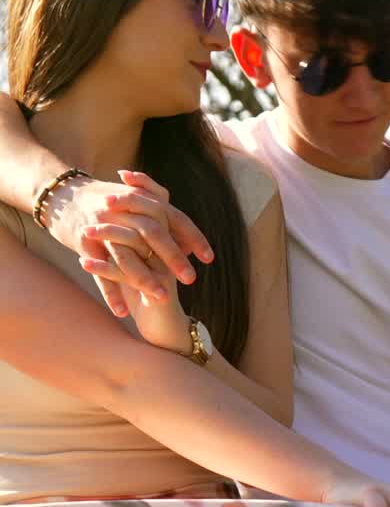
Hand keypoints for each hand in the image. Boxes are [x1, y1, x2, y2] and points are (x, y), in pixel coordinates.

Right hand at [46, 170, 213, 317]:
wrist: (63, 195)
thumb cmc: (107, 202)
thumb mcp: (135, 201)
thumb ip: (162, 219)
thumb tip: (188, 244)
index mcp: (142, 199)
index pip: (174, 218)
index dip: (193, 237)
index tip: (209, 258)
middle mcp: (124, 210)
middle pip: (154, 233)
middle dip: (173, 258)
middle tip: (190, 279)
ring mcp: (103, 226)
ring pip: (126, 255)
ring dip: (143, 278)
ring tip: (160, 299)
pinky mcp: (84, 243)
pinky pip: (100, 269)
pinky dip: (110, 292)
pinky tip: (122, 312)